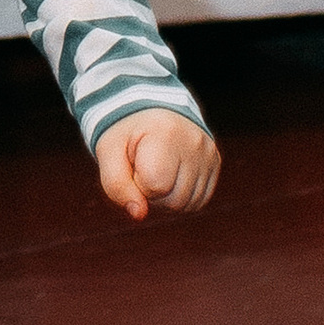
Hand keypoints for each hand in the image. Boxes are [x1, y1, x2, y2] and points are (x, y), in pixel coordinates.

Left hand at [94, 109, 220, 221]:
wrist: (148, 109)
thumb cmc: (125, 133)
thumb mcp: (108, 152)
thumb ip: (116, 185)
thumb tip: (138, 214)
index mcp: (166, 134)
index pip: (154, 186)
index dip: (137, 182)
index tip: (133, 162)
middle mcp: (194, 143)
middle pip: (173, 200)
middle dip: (151, 193)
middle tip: (142, 167)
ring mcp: (208, 153)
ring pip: (187, 204)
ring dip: (166, 198)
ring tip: (156, 171)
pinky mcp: (215, 162)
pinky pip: (199, 200)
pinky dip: (180, 196)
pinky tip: (170, 177)